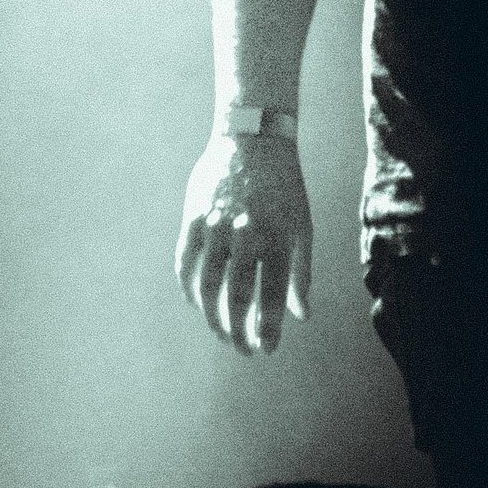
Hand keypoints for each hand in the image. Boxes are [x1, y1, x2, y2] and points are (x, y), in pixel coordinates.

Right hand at [173, 131, 311, 353]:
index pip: (270, 297)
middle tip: (242, 349)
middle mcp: (245, 234)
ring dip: (212, 317)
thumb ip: (301, 272)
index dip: (267, 329)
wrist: (253, 138)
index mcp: (277, 238)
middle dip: (238, 332)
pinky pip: (185, 262)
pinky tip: (197, 302)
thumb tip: (301, 316)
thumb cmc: (284, 188)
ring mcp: (216, 226)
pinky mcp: (193, 217)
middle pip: (236, 298)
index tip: (265, 349)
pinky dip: (188, 288)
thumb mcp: (302, 226)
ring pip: (207, 286)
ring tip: (220, 331)